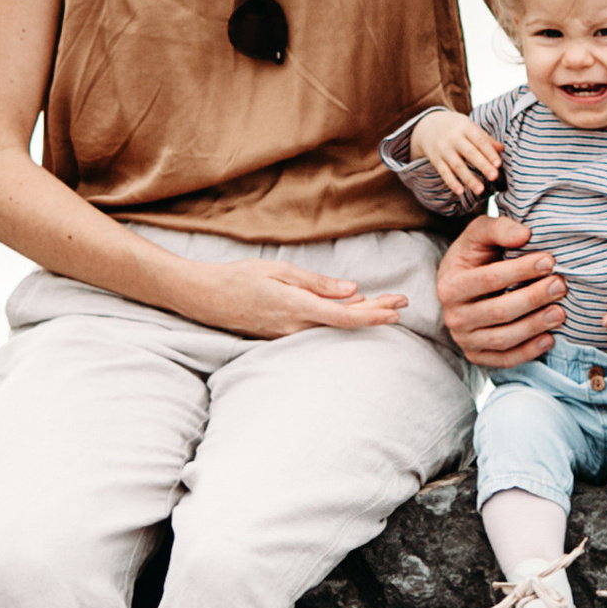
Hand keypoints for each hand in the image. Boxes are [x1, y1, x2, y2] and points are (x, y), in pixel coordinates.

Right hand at [188, 255, 408, 339]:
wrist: (204, 298)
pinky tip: (353, 309)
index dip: (373, 315)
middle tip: (402, 302)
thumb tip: (350, 289)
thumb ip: (316, 283)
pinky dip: (339, 319)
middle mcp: (295, 327)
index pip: (344, 316)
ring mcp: (288, 336)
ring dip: (360, 316)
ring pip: (333, 328)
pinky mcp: (282, 336)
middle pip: (344, 324)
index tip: (396, 311)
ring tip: (386, 304)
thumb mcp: (279, 271)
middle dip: (376, 313)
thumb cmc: (239, 278)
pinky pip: (318, 329)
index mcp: (296, 307)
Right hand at [411, 110, 503, 203]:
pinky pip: (443, 172)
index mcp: (465, 127)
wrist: (426, 125)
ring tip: (480, 190)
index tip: (499, 164)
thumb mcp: (469, 126)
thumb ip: (485, 138)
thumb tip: (502, 149)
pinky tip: (460, 192)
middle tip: (494, 177)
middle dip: (482, 165)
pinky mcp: (435, 159)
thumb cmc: (455, 127)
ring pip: (457, 165)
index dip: (489, 152)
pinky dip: (451, 182)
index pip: (479, 140)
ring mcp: (443, 149)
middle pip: (469, 153)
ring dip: (469, 179)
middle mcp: (453, 138)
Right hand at [436, 212, 565, 366]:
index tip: (549, 261)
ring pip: (503, 339)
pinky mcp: (477, 357)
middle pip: (499, 311)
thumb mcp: (480, 234)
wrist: (462, 284)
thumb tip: (525, 234)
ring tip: (561, 312)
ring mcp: (464, 340)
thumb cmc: (475, 256)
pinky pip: (504, 360)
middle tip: (560, 285)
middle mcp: (453, 317)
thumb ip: (500, 228)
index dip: (521, 270)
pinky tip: (550, 339)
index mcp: (450, 285)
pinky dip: (528, 352)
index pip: (489, 279)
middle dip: (533, 298)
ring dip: (535, 326)